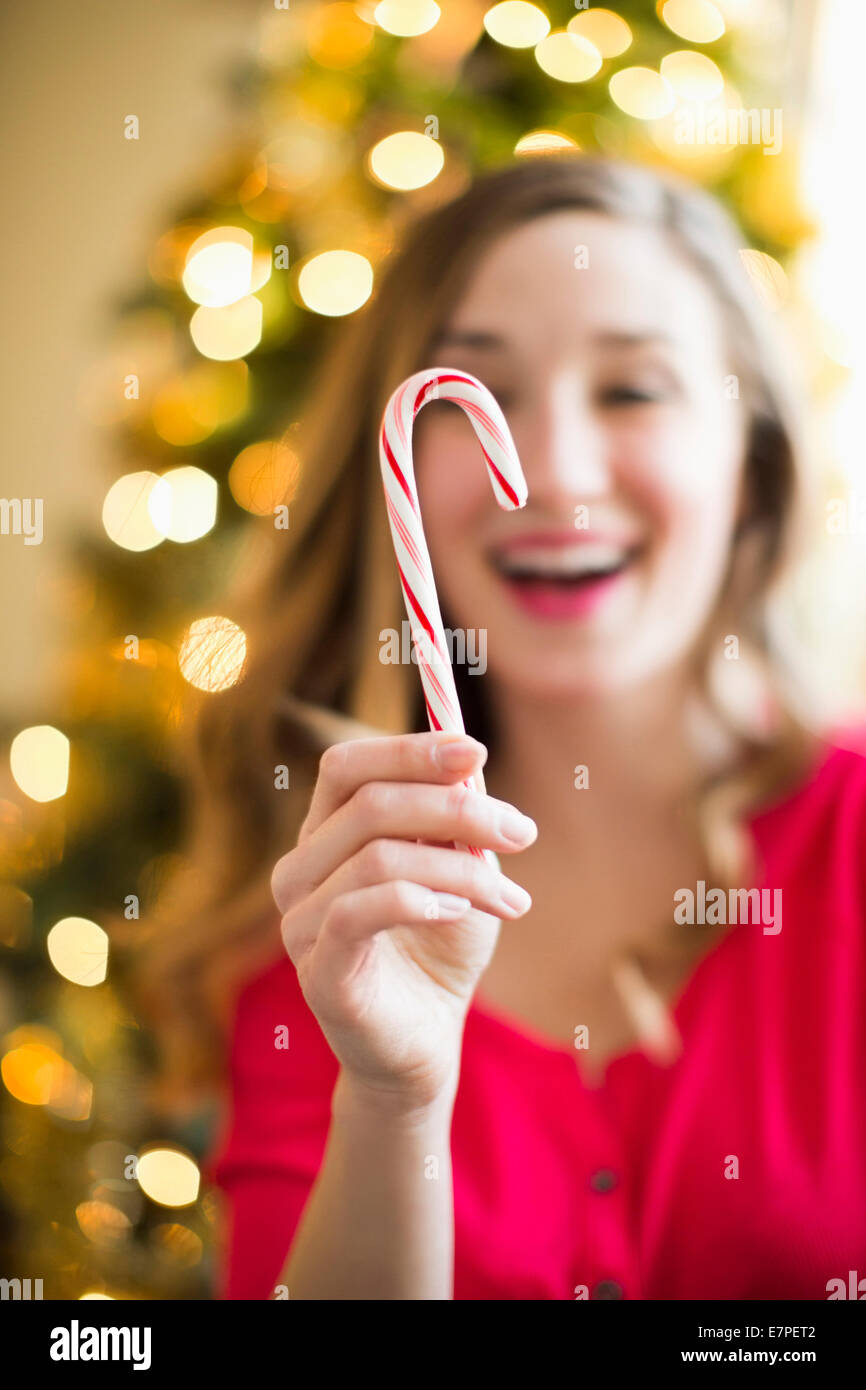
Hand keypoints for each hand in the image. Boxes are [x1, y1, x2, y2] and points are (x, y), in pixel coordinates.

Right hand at [270, 732, 535, 1109]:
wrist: (428, 1044)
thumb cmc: (441, 949)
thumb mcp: (460, 872)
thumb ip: (457, 821)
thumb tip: (469, 764)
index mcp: (326, 836)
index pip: (346, 766)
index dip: (409, 750)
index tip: (476, 752)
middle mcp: (300, 871)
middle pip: (370, 804)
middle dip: (456, 809)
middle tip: (522, 832)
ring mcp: (301, 922)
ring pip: (378, 857)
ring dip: (461, 869)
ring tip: (511, 897)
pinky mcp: (318, 970)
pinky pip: (360, 911)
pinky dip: (420, 901)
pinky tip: (461, 914)